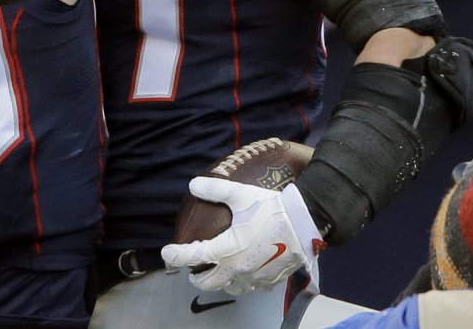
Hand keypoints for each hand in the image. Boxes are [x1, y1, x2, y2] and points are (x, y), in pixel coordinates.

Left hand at [161, 179, 323, 294]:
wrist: (305, 222)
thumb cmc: (272, 209)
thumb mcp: (240, 194)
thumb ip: (215, 189)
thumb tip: (193, 184)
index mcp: (228, 250)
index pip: (195, 257)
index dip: (177, 256)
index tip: (166, 254)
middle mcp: (239, 268)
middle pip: (210, 283)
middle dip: (197, 279)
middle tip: (190, 271)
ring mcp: (256, 277)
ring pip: (231, 288)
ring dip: (220, 283)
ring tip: (216, 274)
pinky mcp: (272, 280)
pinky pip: (252, 288)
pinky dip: (242, 283)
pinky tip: (243, 275)